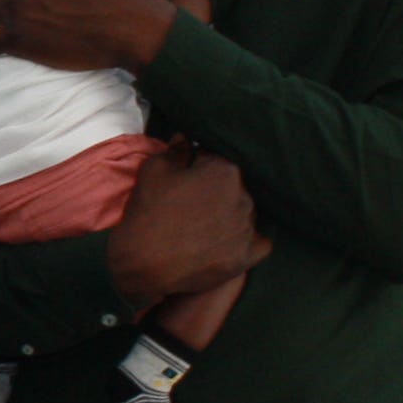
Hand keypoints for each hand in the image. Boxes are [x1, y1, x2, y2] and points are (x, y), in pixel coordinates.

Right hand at [105, 143, 269, 313]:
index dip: (198, 169)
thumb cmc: (147, 212)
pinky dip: (244, 242)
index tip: (185, 181)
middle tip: (191, 206)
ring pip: (244, 214)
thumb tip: (187, 138)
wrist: (144, 264)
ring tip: (202, 229)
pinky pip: (258, 243)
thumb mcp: (154, 170)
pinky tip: (225, 244)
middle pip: (233, 187)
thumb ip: (176, 150)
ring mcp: (247, 228)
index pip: (215, 161)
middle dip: (216, 192)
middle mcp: (244, 196)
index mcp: (225, 169)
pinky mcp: (246, 255)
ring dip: (229, 216)